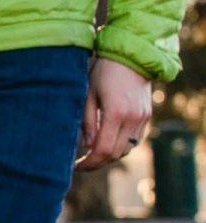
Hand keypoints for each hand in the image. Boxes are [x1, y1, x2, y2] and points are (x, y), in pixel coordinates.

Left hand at [76, 57, 153, 171]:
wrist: (132, 55)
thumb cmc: (103, 72)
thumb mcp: (88, 95)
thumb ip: (87, 122)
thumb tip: (88, 146)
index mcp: (116, 113)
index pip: (103, 150)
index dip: (89, 162)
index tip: (76, 166)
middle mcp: (133, 118)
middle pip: (115, 154)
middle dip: (97, 163)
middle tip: (81, 165)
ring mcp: (143, 117)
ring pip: (126, 149)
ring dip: (109, 156)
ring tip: (92, 155)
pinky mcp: (147, 115)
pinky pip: (134, 140)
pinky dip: (120, 146)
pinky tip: (106, 144)